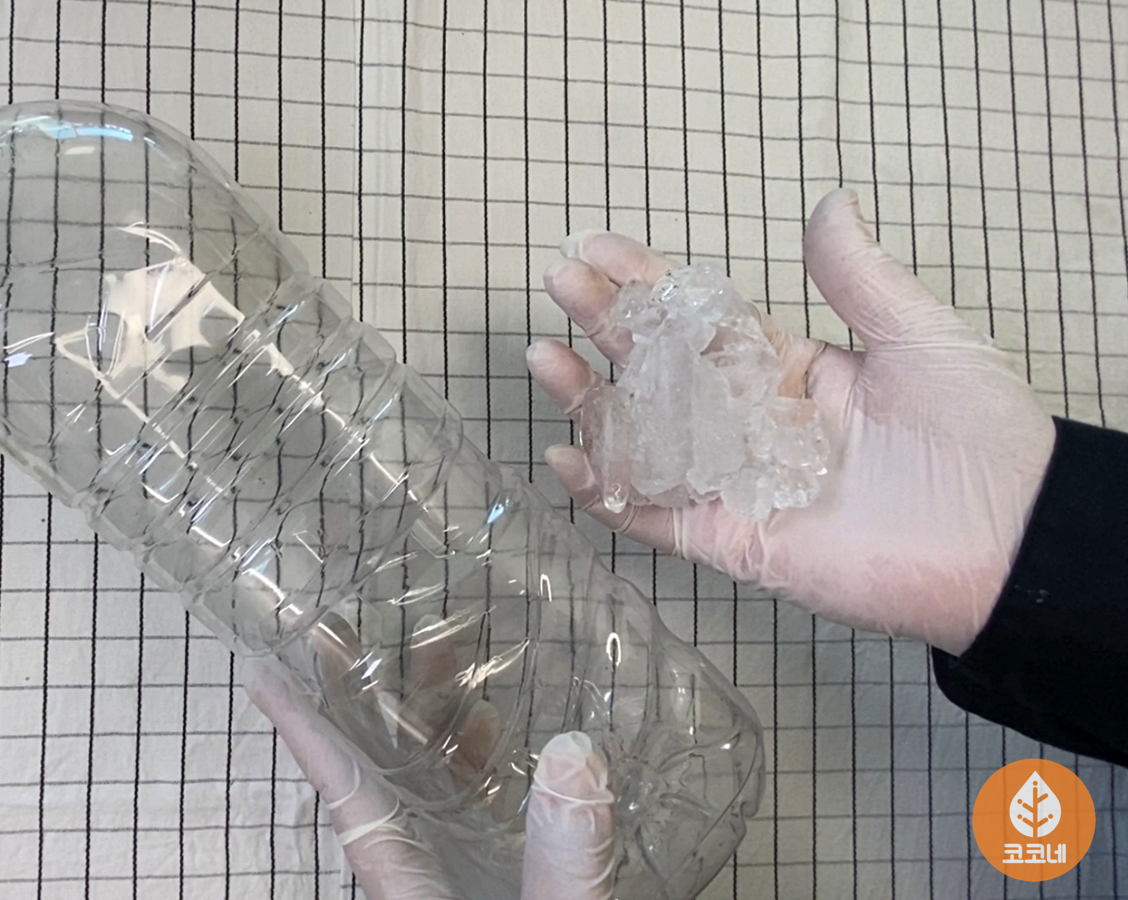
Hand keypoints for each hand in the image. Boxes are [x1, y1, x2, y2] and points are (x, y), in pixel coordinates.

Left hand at [242, 653, 615, 899]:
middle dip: (363, 696)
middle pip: (376, 772)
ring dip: (426, 722)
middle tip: (350, 623)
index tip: (260, 668)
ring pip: (424, 789)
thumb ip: (564, 862)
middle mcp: (420, 880)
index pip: (346, 791)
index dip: (302, 727)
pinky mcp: (490, 890)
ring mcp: (454, 883)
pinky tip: (499, 738)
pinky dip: (477, 769)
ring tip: (441, 654)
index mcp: (409, 888)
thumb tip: (573, 752)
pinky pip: (469, 819)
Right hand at [527, 188, 1055, 655]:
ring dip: (589, 400)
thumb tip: (828, 203)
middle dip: (607, 327)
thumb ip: (860, 280)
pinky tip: (566, 455)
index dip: (652, 283)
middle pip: (658, 370)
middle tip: (559, 284)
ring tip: (543, 356)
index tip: (601, 247)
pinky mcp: (730, 540)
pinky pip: (653, 515)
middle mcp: (751, 423)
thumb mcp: (919, 339)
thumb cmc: (975, 436)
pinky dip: (606, 491)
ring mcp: (734, 482)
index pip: (702, 319)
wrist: (1007, 542)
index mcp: (790, 370)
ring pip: (642, 438)